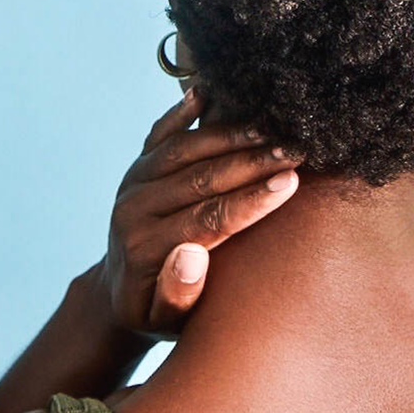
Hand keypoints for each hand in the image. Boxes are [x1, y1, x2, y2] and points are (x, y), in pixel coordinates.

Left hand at [88, 87, 301, 341]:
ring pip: (186, 148)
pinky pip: (160, 131)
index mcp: (144, 248)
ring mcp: (134, 181)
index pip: (208, 218)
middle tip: (296, 148)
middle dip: (254, 161)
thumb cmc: (155, 312)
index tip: (290, 182)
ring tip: (273, 126)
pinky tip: (207, 91)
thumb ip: (178, 295)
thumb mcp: (165, 322)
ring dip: (232, 134)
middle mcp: (134, 208)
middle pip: (201, 177)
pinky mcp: (137, 164)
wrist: (118, 293)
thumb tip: (191, 255)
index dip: (251, 198)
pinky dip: (182, 110)